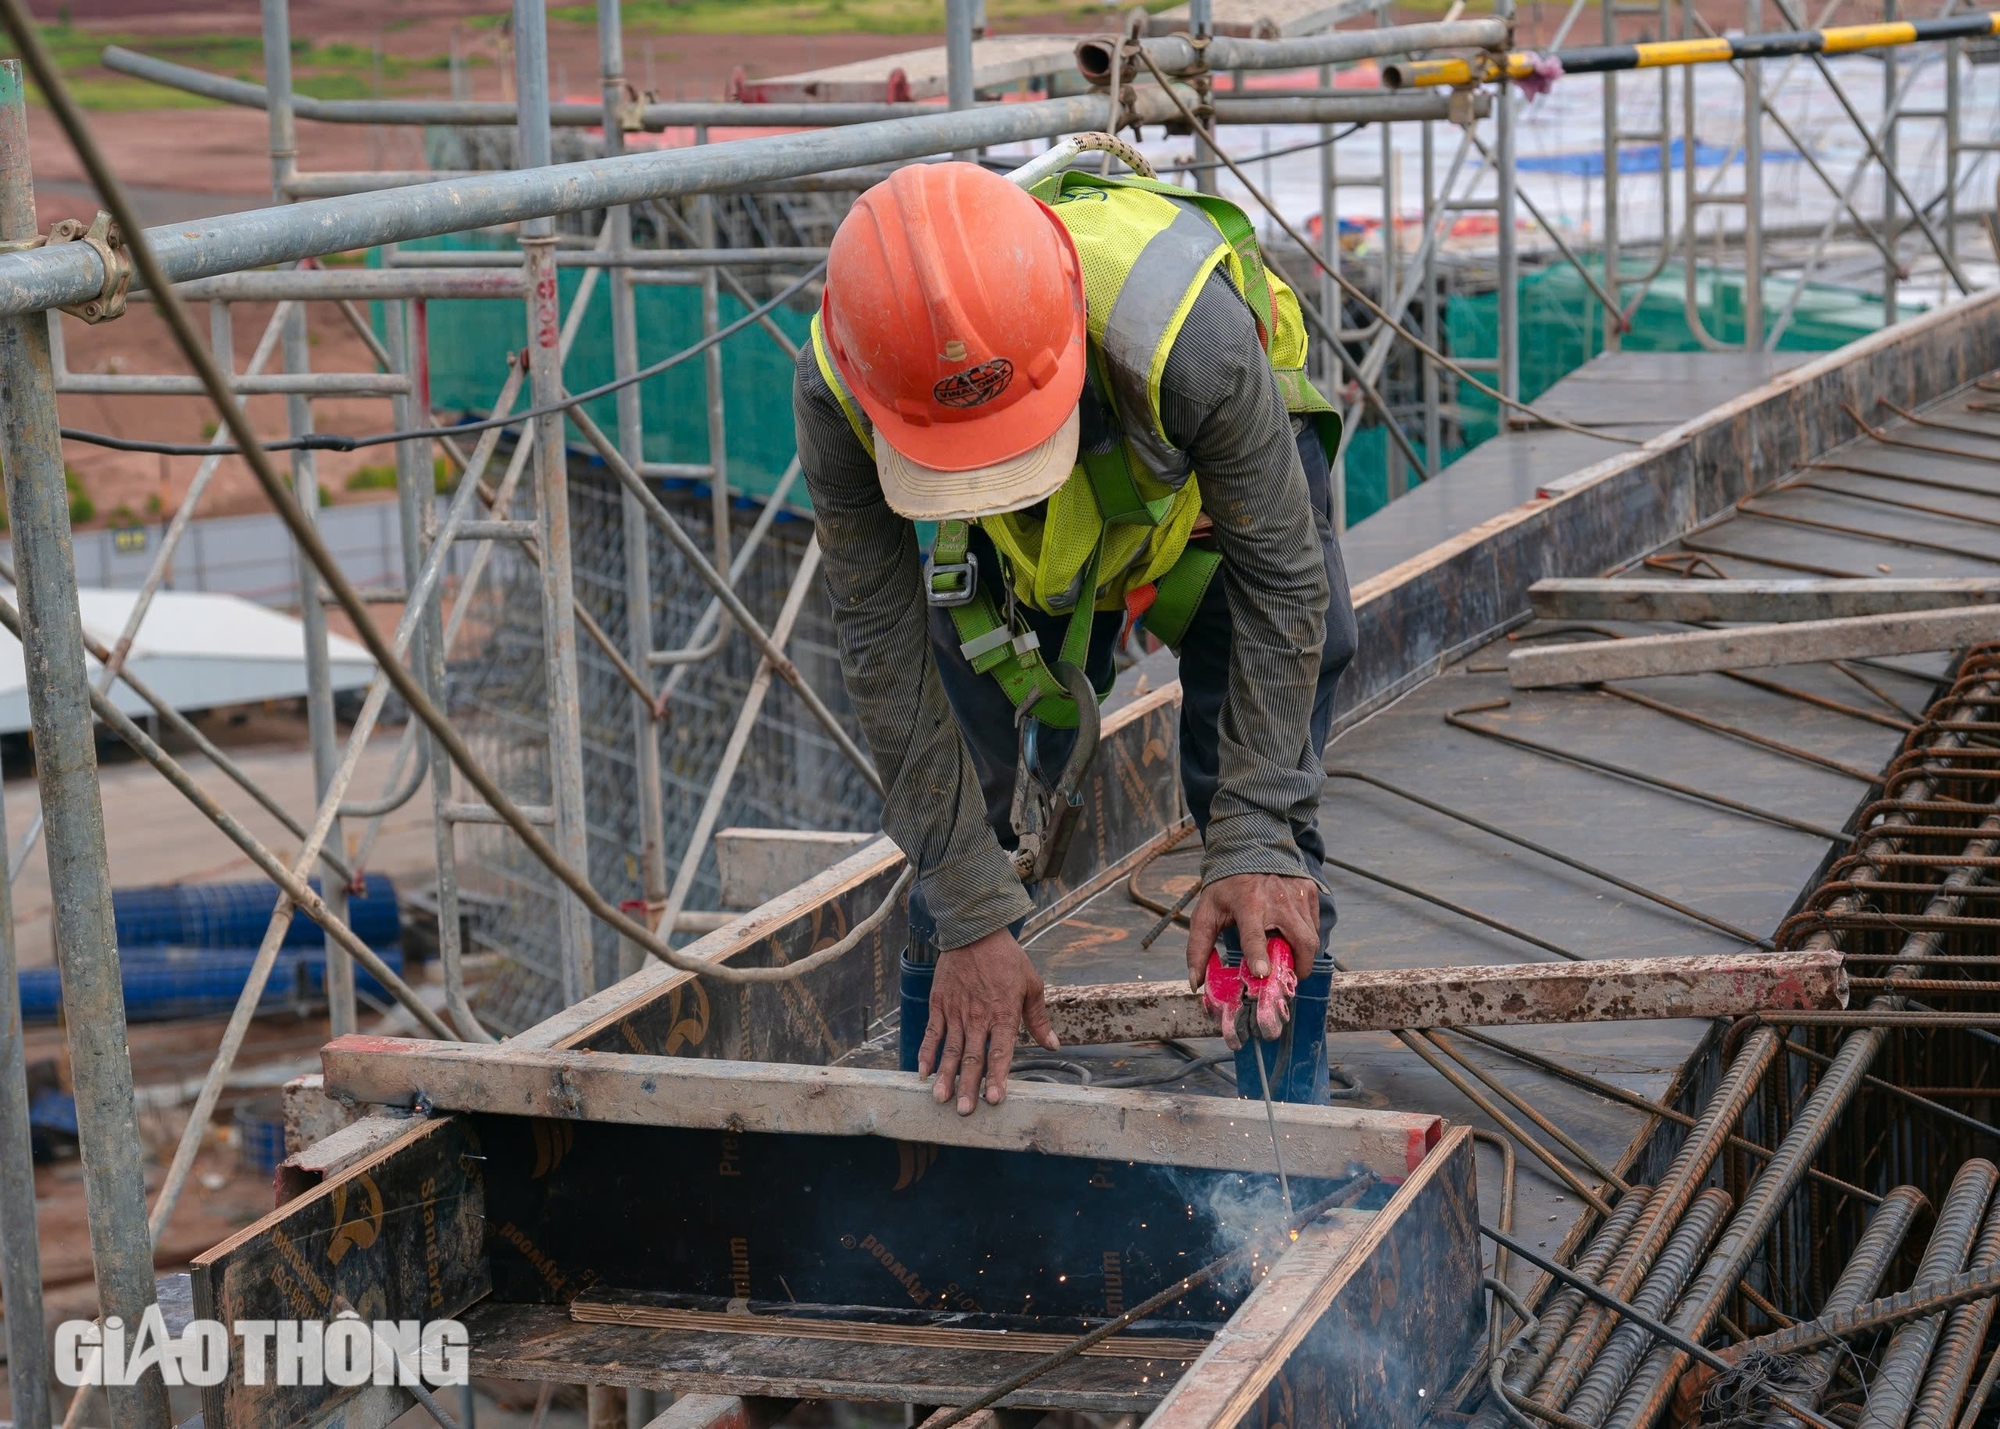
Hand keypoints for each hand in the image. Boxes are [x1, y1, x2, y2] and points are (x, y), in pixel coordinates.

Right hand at [917, 931, 1058, 1114]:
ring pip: (949, 1050)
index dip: (997, 1077)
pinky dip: (926, 1053)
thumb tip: (1053, 1045)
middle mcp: (978, 1017)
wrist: (974, 931)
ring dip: (945, 1076)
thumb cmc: (1007, 959)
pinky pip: (932, 1033)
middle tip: (964, 1111)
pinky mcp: (939, 1004)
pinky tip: (922, 1073)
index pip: (1000, 1052)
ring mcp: (956, 1012)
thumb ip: (1039, 1019)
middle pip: (972, 1057)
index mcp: (1004, 1014)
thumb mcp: (1032, 984)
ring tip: (941, 1099)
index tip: (994, 1099)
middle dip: (968, 1087)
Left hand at [1186, 872, 1319, 988]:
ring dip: (1303, 954)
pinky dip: (1307, 937)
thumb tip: (1195, 983)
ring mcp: (1298, 894)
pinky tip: (1292, 936)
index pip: (1254, 935)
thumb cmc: (1226, 886)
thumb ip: (1198, 948)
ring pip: (1312, 937)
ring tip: (1288, 957)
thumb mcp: (1206, 913)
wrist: (1249, 849)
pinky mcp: (1310, 891)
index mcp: (1248, 903)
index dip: (1258, 955)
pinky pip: (1315, 924)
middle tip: (1289, 978)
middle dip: (1300, 967)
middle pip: (1300, 941)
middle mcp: (1277, 899)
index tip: (1263, 972)